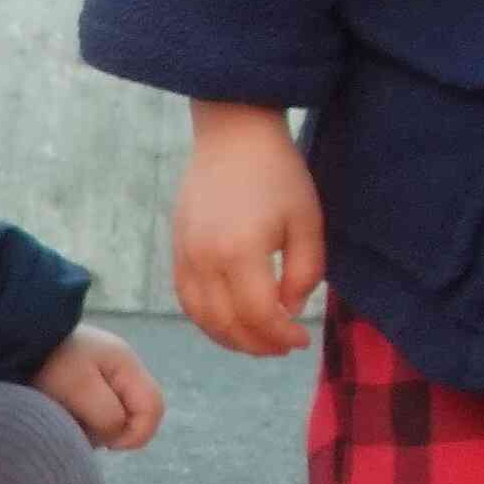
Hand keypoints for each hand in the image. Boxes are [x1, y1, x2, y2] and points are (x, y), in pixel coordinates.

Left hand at [30, 324, 165, 451]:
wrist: (10, 340)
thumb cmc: (45, 361)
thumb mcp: (78, 388)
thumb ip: (106, 413)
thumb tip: (115, 433)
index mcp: (125, 365)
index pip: (153, 407)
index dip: (137, 434)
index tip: (108, 445)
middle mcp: (120, 369)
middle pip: (135, 414)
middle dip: (114, 432)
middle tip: (81, 433)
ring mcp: (103, 375)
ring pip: (115, 416)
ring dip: (94, 428)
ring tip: (66, 420)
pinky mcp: (84, 383)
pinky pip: (95, 412)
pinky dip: (82, 421)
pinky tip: (61, 415)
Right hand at [172, 99, 323, 356]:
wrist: (232, 136)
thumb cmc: (278, 174)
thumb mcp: (307, 222)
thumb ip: (304, 273)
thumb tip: (288, 311)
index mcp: (241, 251)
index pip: (258, 316)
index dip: (281, 336)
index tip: (301, 340)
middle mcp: (205, 260)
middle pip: (227, 325)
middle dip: (257, 344)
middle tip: (282, 347)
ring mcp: (184, 257)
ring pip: (202, 319)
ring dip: (230, 339)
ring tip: (257, 340)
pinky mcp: (176, 252)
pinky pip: (188, 301)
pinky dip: (208, 320)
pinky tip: (231, 321)